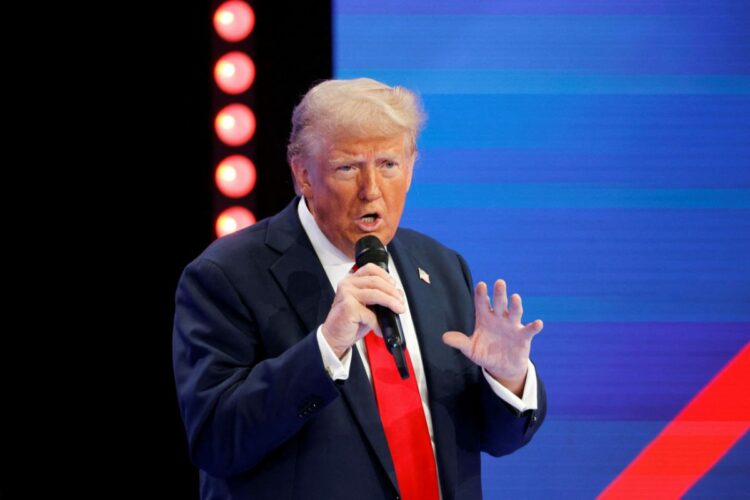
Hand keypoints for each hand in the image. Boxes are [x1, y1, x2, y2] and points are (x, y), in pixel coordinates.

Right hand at [322, 263, 405, 357]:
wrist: (334, 337)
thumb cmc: (349, 322)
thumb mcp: (366, 306)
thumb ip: (379, 297)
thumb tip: (397, 294)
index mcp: (351, 281)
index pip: (370, 269)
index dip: (385, 275)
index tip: (394, 285)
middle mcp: (347, 284)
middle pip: (376, 281)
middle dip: (393, 292)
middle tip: (401, 302)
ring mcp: (346, 294)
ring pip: (376, 294)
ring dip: (391, 302)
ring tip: (398, 310)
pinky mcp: (348, 307)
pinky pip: (370, 314)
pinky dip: (378, 323)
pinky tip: (380, 329)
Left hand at [443, 280, 542, 394]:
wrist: (502, 367)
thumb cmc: (485, 353)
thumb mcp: (470, 349)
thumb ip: (460, 342)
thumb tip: (444, 337)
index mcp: (485, 318)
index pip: (482, 304)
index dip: (481, 295)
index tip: (481, 285)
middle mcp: (499, 318)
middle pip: (499, 303)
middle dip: (499, 294)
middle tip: (499, 282)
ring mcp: (512, 326)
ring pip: (514, 312)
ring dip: (515, 305)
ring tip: (515, 297)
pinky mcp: (523, 337)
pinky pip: (529, 330)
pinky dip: (534, 327)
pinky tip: (538, 323)